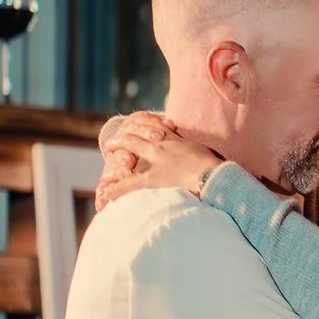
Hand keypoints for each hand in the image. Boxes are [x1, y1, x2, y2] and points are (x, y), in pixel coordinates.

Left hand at [96, 111, 222, 207]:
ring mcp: (156, 161)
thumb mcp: (200, 148)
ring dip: (116, 152)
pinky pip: (130, 183)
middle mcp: (162, 146)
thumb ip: (187, 145)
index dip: (141, 126)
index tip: (134, 127)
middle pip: (136, 135)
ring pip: (129, 151)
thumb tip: (185, 147)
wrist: (213, 177)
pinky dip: (116, 189)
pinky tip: (105, 193)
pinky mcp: (153, 179)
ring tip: (108, 153)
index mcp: (174, 140)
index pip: (152, 126)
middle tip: (111, 142)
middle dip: (122, 137)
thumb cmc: (213, 167)